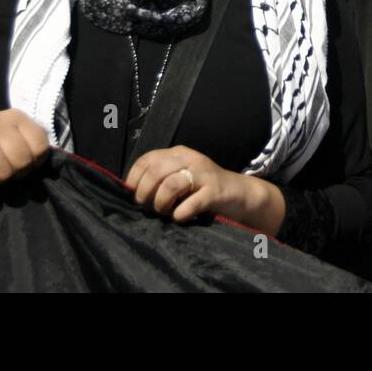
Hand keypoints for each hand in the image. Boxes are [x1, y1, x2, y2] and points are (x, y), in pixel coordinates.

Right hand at [0, 109, 50, 193]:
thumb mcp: (19, 145)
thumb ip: (35, 150)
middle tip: (7, 171)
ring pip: (1, 171)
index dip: (35, 163)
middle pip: (21, 160)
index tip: (25, 163)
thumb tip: (51, 168)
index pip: (40, 147)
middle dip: (16, 173)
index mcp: (16, 117)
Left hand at [126, 146, 245, 222]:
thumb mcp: (182, 175)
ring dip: (161, 202)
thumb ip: (161, 177)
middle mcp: (190, 159)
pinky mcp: (214, 192)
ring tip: (164, 211)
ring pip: (171, 185)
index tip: (133, 194)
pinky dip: (180, 213)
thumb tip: (132, 191)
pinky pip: (192, 203)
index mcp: (179, 153)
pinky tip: (180, 217)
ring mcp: (203, 175)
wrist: (239, 193)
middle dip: (144, 192)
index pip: (147, 159)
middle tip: (147, 206)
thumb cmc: (203, 188)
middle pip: (156, 171)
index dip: (134, 178)